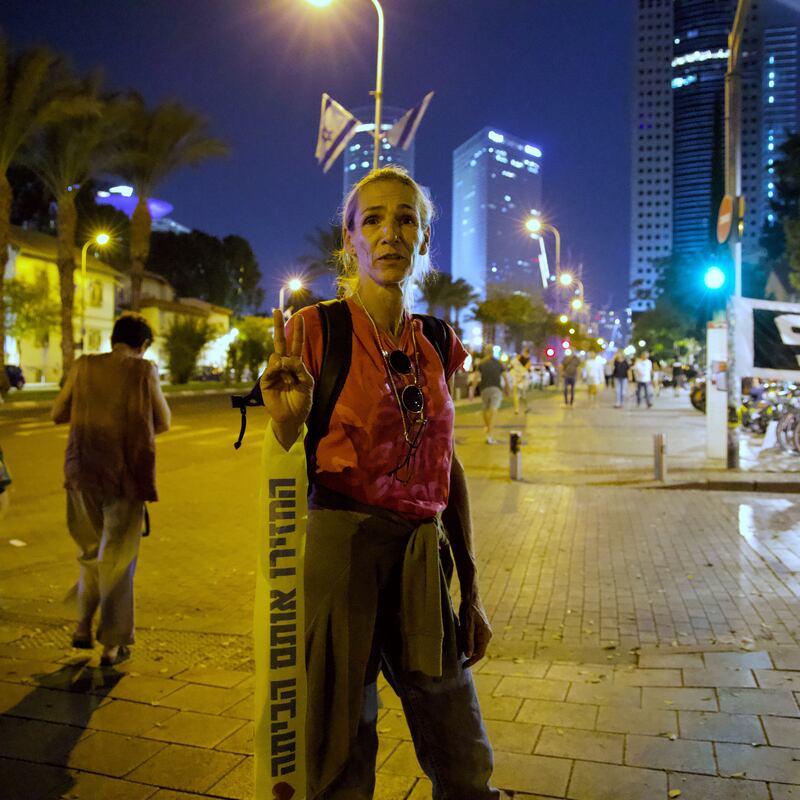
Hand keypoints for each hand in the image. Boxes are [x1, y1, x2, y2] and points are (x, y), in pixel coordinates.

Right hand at [260, 309, 313, 448]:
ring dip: (284, 362)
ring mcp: (274, 372)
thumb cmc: (302, 401)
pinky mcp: (266, 381)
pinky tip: (280, 372)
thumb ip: (300, 371)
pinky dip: (276, 369)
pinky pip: (270, 369)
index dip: (297, 331)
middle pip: (280, 342)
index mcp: (296, 364)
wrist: (293, 418)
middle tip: (277, 310)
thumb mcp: (308, 385)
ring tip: (289, 376)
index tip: (299, 317)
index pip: (296, 344)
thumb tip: (287, 359)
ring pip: (276, 356)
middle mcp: (284, 365)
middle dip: (278, 326)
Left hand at [458, 594, 491, 667]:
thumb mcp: (467, 626)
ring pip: (477, 645)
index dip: (472, 661)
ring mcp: (484, 631)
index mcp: (486, 635)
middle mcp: (487, 634)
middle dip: (470, 656)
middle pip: (479, 650)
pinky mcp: (480, 628)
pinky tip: (461, 643)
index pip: (480, 654)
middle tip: (459, 660)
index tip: (463, 666)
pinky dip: (469, 643)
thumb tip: (469, 655)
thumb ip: (468, 641)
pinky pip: (475, 639)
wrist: (471, 597)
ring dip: (469, 649)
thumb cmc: (469, 610)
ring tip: (458, 651)